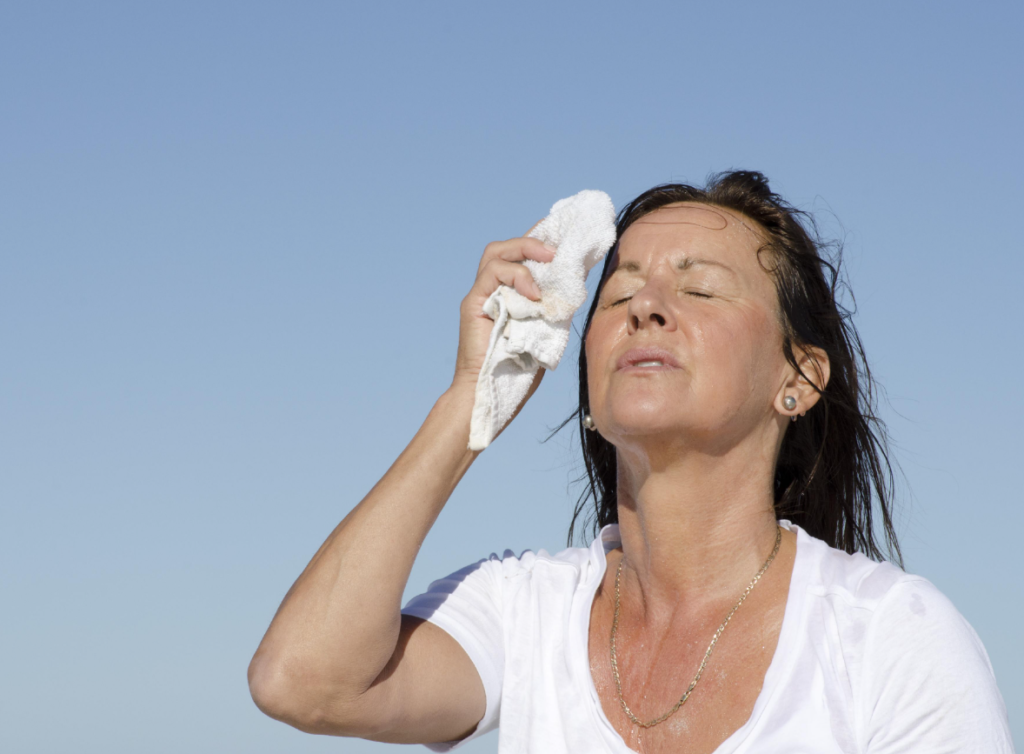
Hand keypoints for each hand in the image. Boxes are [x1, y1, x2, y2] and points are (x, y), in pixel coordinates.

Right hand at [450, 231, 553, 402]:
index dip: (539, 241)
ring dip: (524, 250)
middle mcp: (492, 291)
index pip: (521, 257)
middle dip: (532, 240)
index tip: (564, 234)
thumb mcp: (547, 330)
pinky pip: (492, 274)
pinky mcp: (473, 303)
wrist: (493, 394)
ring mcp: (481, 296)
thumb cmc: (519, 371)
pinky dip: (516, 276)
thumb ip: (554, 306)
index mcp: (509, 295)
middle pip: (504, 247)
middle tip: (558, 249)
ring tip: (549, 260)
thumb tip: (578, 281)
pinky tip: (533, 294)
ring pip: (495, 253)